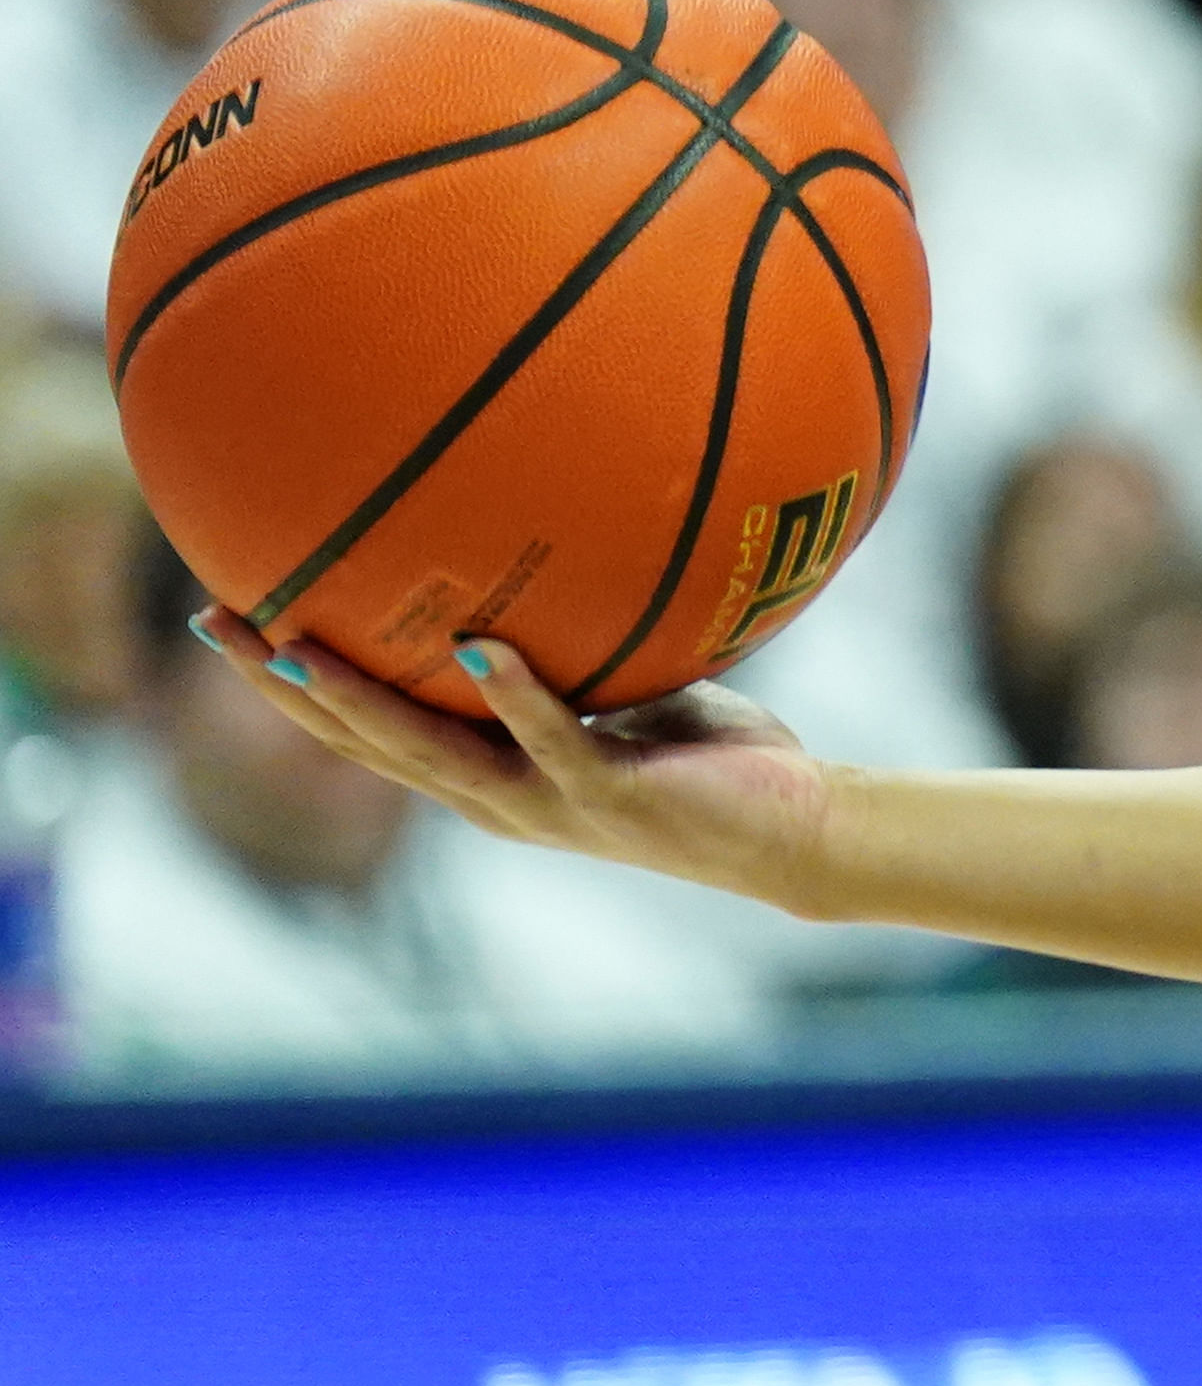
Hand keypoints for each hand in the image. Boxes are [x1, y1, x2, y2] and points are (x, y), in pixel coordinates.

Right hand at [193, 608, 835, 916]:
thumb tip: (544, 555)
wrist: (799, 831)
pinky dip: (514, 696)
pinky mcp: (608, 798)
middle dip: (284, 686)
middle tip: (218, 622)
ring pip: (430, 755)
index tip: (231, 617)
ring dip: (361, 700)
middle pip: (363, 742)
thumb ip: (578, 647)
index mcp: (489, 772)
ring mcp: (546, 804)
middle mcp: (498, 798)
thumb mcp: (628, 690)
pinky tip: (479, 646)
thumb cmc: (715, 760)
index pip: (367, 727)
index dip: (292, 683)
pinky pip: (551, 741)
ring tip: (297, 646)